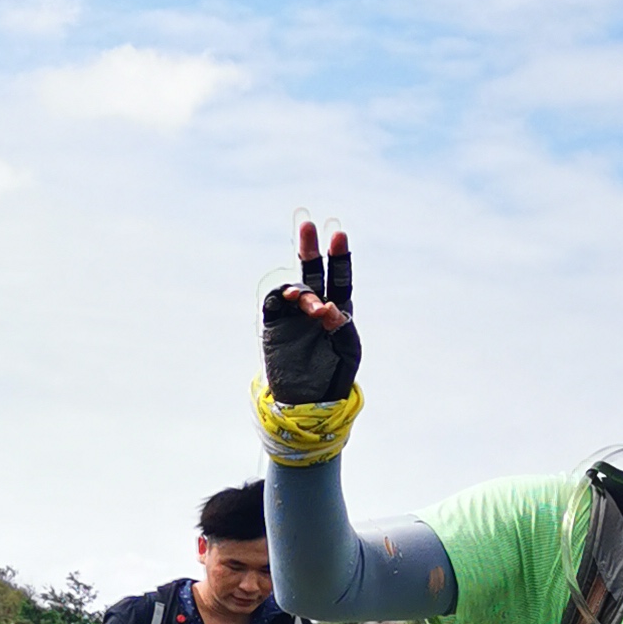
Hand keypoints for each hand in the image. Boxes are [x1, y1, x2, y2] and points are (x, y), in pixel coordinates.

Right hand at [261, 214, 361, 403]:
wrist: (308, 399)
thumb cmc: (334, 373)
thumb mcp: (348, 351)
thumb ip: (342, 327)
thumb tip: (328, 307)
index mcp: (337, 308)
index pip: (339, 276)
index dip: (339, 256)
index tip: (338, 234)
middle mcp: (314, 305)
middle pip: (313, 270)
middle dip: (310, 248)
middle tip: (307, 225)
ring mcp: (292, 314)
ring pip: (295, 287)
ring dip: (302, 288)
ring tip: (306, 301)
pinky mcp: (274, 325)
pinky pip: (274, 304)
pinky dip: (281, 296)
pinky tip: (290, 298)